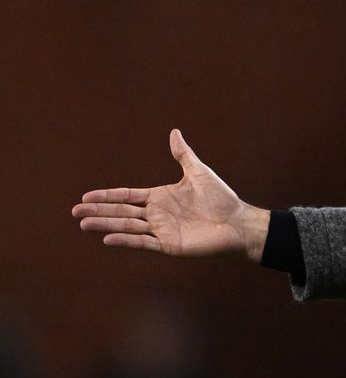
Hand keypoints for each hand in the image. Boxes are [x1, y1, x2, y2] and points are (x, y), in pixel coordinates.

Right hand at [72, 129, 269, 260]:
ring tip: (84, 224)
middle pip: (122, 212)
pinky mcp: (170, 245)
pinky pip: (144, 242)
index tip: (86, 197)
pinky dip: (126, 240)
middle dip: (98, 211)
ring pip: (128, 226)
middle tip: (75, 211)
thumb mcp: (198, 172)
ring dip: (106, 225)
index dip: (107, 197)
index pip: (127, 196)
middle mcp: (157, 214)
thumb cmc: (221, 198)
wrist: (238, 222)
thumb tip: (174, 132)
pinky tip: (108, 238)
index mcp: (160, 197)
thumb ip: (182, 154)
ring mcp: (162, 230)